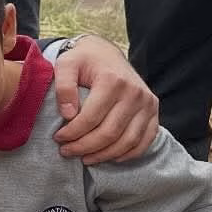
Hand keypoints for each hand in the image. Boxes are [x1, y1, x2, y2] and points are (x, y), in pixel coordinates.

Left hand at [52, 36, 158, 163]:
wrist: (106, 53)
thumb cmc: (83, 60)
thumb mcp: (66, 64)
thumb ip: (63, 86)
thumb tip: (68, 115)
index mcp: (113, 81)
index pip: (91, 118)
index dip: (72, 133)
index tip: (58, 138)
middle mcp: (134, 92)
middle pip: (109, 133)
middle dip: (84, 147)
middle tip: (66, 151)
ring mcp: (147, 103)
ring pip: (128, 141)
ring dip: (104, 155)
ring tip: (84, 158)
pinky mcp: (153, 111)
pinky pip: (144, 141)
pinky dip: (127, 154)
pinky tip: (109, 157)